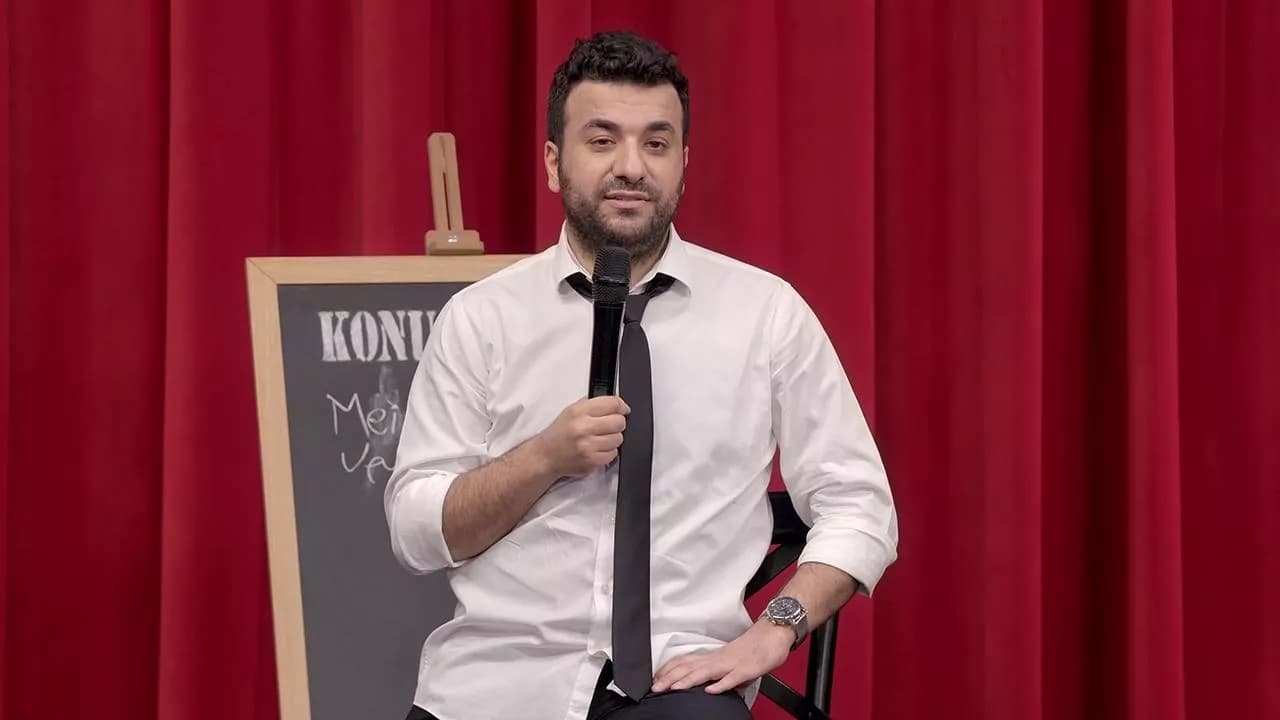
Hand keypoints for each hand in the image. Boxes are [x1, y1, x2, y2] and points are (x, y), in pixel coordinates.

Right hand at [532, 396, 629, 477]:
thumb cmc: (560, 433)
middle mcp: (583, 428)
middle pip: (619, 422)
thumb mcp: (572, 410)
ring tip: (600, 439)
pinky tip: (597, 449)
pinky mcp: (591, 461)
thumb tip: (617, 404)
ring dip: (613, 438)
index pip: (612, 404)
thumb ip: (593, 404)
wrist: (546, 455)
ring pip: (618, 439)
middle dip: (617, 423)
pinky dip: (608, 452)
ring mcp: (588, 446)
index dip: (621, 406)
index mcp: (579, 411)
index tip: (623, 410)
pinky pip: (613, 454)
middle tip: (610, 426)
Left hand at [651, 620, 793, 694]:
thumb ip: (721, 675)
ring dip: (689, 680)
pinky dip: (720, 684)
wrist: (774, 634)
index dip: (669, 670)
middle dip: (671, 678)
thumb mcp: (733, 663)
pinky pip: (732, 678)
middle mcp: (719, 659)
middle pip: (690, 667)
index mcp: (714, 657)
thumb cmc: (755, 647)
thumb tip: (714, 688)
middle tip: (655, 687)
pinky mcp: (746, 669)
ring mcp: (731, 663)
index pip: (686, 662)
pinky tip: (710, 691)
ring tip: (674, 688)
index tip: (655, 678)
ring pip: (706, 672)